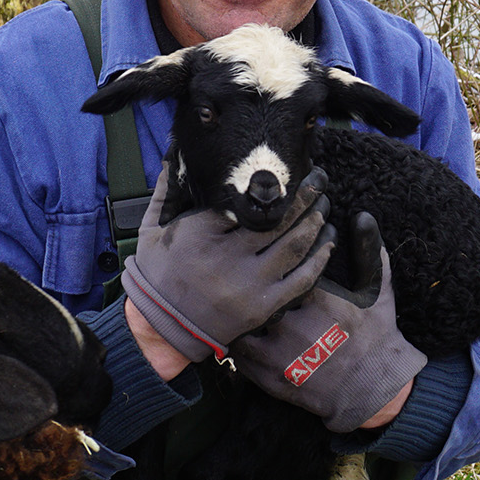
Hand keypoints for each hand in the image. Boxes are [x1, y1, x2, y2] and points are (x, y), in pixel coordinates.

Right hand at [120, 164, 335, 364]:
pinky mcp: (262, 307)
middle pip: (277, 218)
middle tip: (319, 178)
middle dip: (305, 195)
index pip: (243, 199)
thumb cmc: (155, 275)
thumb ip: (166, 190)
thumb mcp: (152, 228)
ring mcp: (249, 284)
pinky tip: (327, 241)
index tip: (287, 169)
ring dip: (315, 221)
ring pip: (294, 245)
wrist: (160, 327)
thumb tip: (173, 151)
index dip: (270, 182)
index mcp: (201, 233)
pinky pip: (301, 280)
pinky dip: (318, 258)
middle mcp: (228, 257)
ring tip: (324, 203)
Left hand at [230, 212, 426, 432]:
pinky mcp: (273, 379)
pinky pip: (241, 359)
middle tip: (235, 276)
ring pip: (242, 327)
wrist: (374, 388)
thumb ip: (369, 250)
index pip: (282, 269)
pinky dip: (235, 343)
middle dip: (245, 286)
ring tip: (229, 303)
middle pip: (256, 297)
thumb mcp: (379, 289)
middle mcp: (296, 328)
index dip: (268, 259)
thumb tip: (362, 216)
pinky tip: (234, 331)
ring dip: (235, 316)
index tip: (261, 252)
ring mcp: (282, 356)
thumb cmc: (377, 335)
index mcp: (319, 301)